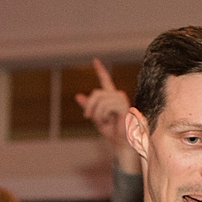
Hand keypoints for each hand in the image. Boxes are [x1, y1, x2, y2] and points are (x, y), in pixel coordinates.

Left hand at [75, 59, 139, 173]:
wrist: (120, 141)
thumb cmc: (111, 130)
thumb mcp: (96, 117)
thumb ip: (88, 106)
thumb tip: (78, 96)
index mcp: (111, 97)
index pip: (105, 80)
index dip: (100, 70)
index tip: (95, 60)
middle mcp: (117, 95)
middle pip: (96, 93)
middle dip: (89, 106)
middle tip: (89, 117)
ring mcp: (121, 99)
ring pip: (100, 100)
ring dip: (97, 114)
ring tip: (104, 121)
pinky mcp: (123, 105)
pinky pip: (106, 106)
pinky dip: (103, 116)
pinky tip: (109, 121)